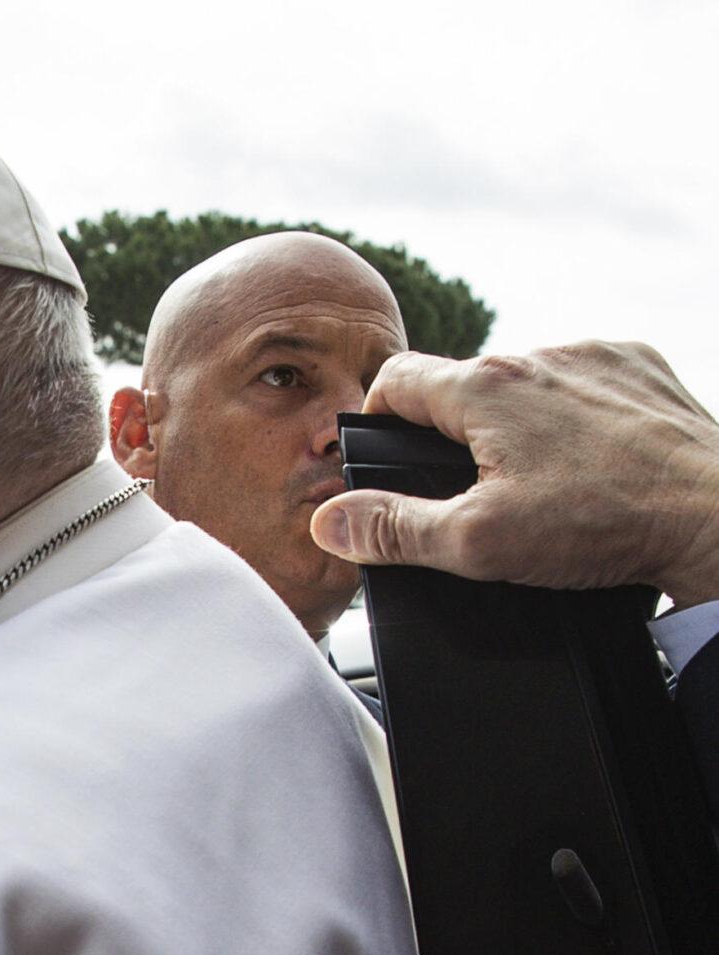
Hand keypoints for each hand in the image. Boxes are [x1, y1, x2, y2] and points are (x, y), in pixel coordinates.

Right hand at [312, 341, 718, 606]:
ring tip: (543, 484)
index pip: (397, 379)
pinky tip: (590, 464)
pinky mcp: (641, 368)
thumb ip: (392, 528)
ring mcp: (596, 356)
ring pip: (525, 384)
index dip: (378, 420)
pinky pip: (583, 383)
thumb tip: (332, 522)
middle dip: (455, 436)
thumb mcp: (476, 542)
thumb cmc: (606, 525)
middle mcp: (541, 355)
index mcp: (487, 388)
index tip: (390, 459)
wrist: (718, 515)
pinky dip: (575, 418)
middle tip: (474, 494)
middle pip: (463, 385)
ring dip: (518, 425)